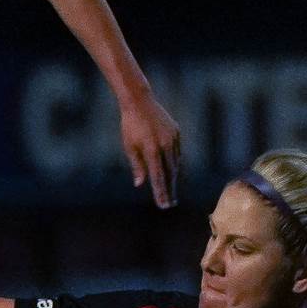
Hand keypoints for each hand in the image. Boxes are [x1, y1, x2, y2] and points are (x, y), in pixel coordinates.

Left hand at [119, 92, 181, 208]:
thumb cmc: (130, 126)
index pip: (158, 177)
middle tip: (170, 204)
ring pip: (175, 163)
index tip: (163, 205)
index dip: (161, 192)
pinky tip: (173, 172)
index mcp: (151, 150)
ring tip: (171, 191)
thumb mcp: (129, 146)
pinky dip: (175, 164)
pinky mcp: (176, 133)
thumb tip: (140, 183)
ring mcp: (173, 139)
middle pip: (170, 173)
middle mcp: (165, 145)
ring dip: (173, 178)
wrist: (140, 102)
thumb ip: (137, 165)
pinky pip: (177, 153)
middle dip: (170, 190)